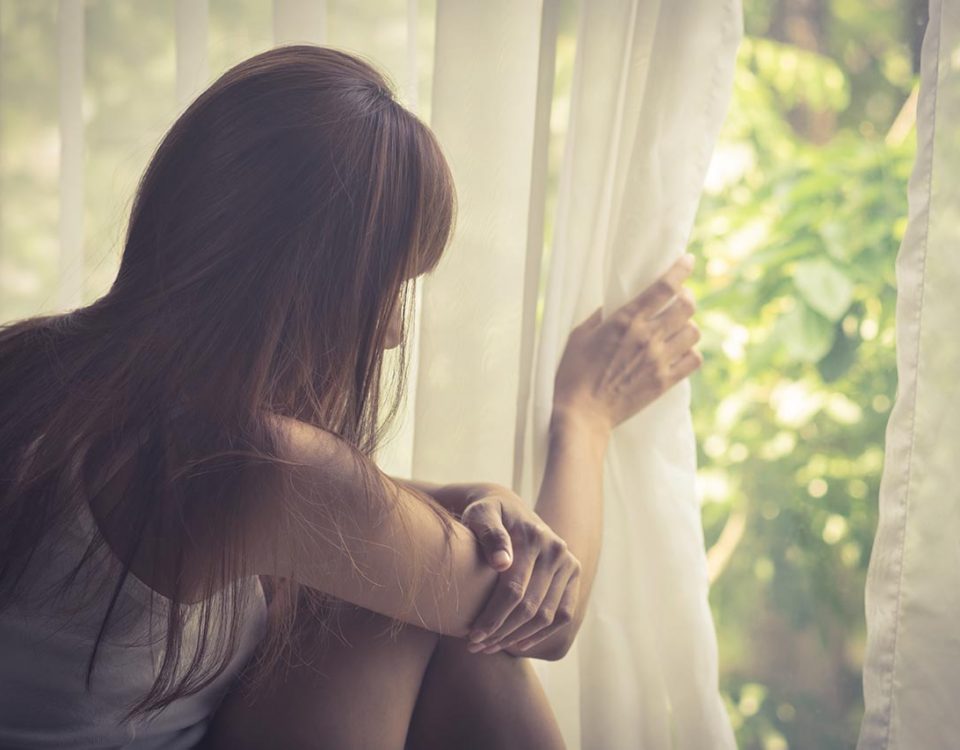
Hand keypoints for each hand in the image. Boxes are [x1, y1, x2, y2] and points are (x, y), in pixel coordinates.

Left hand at [457, 484, 580, 654]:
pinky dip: (542, 633)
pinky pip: (563, 614)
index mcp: (533, 537)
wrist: (509, 507)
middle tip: (476, 647)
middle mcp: (556, 550)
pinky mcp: (573, 574)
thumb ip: (489, 534)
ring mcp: (568, 563)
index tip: (472, 636)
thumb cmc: (487, 514)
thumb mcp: (481, 515)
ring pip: (547, 615)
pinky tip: (518, 643)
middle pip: (530, 606)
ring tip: (491, 647)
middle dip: (501, 632)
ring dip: (518, 637)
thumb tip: (502, 563)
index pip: (514, 589)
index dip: (493, 617)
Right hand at [552, 253, 701, 430]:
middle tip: (679, 300)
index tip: (688, 260)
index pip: (664, 287)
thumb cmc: (573, 373)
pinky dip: (691, 353)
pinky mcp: (664, 382)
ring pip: (694, 332)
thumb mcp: (579, 336)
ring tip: (677, 328)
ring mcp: (659, 360)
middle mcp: (647, 337)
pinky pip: (694, 360)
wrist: (582, 414)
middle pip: (686, 306)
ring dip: (688, 326)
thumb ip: (600, 317)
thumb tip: (613, 306)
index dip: (681, 270)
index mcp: (626, 320)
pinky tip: (679, 352)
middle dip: (687, 297)